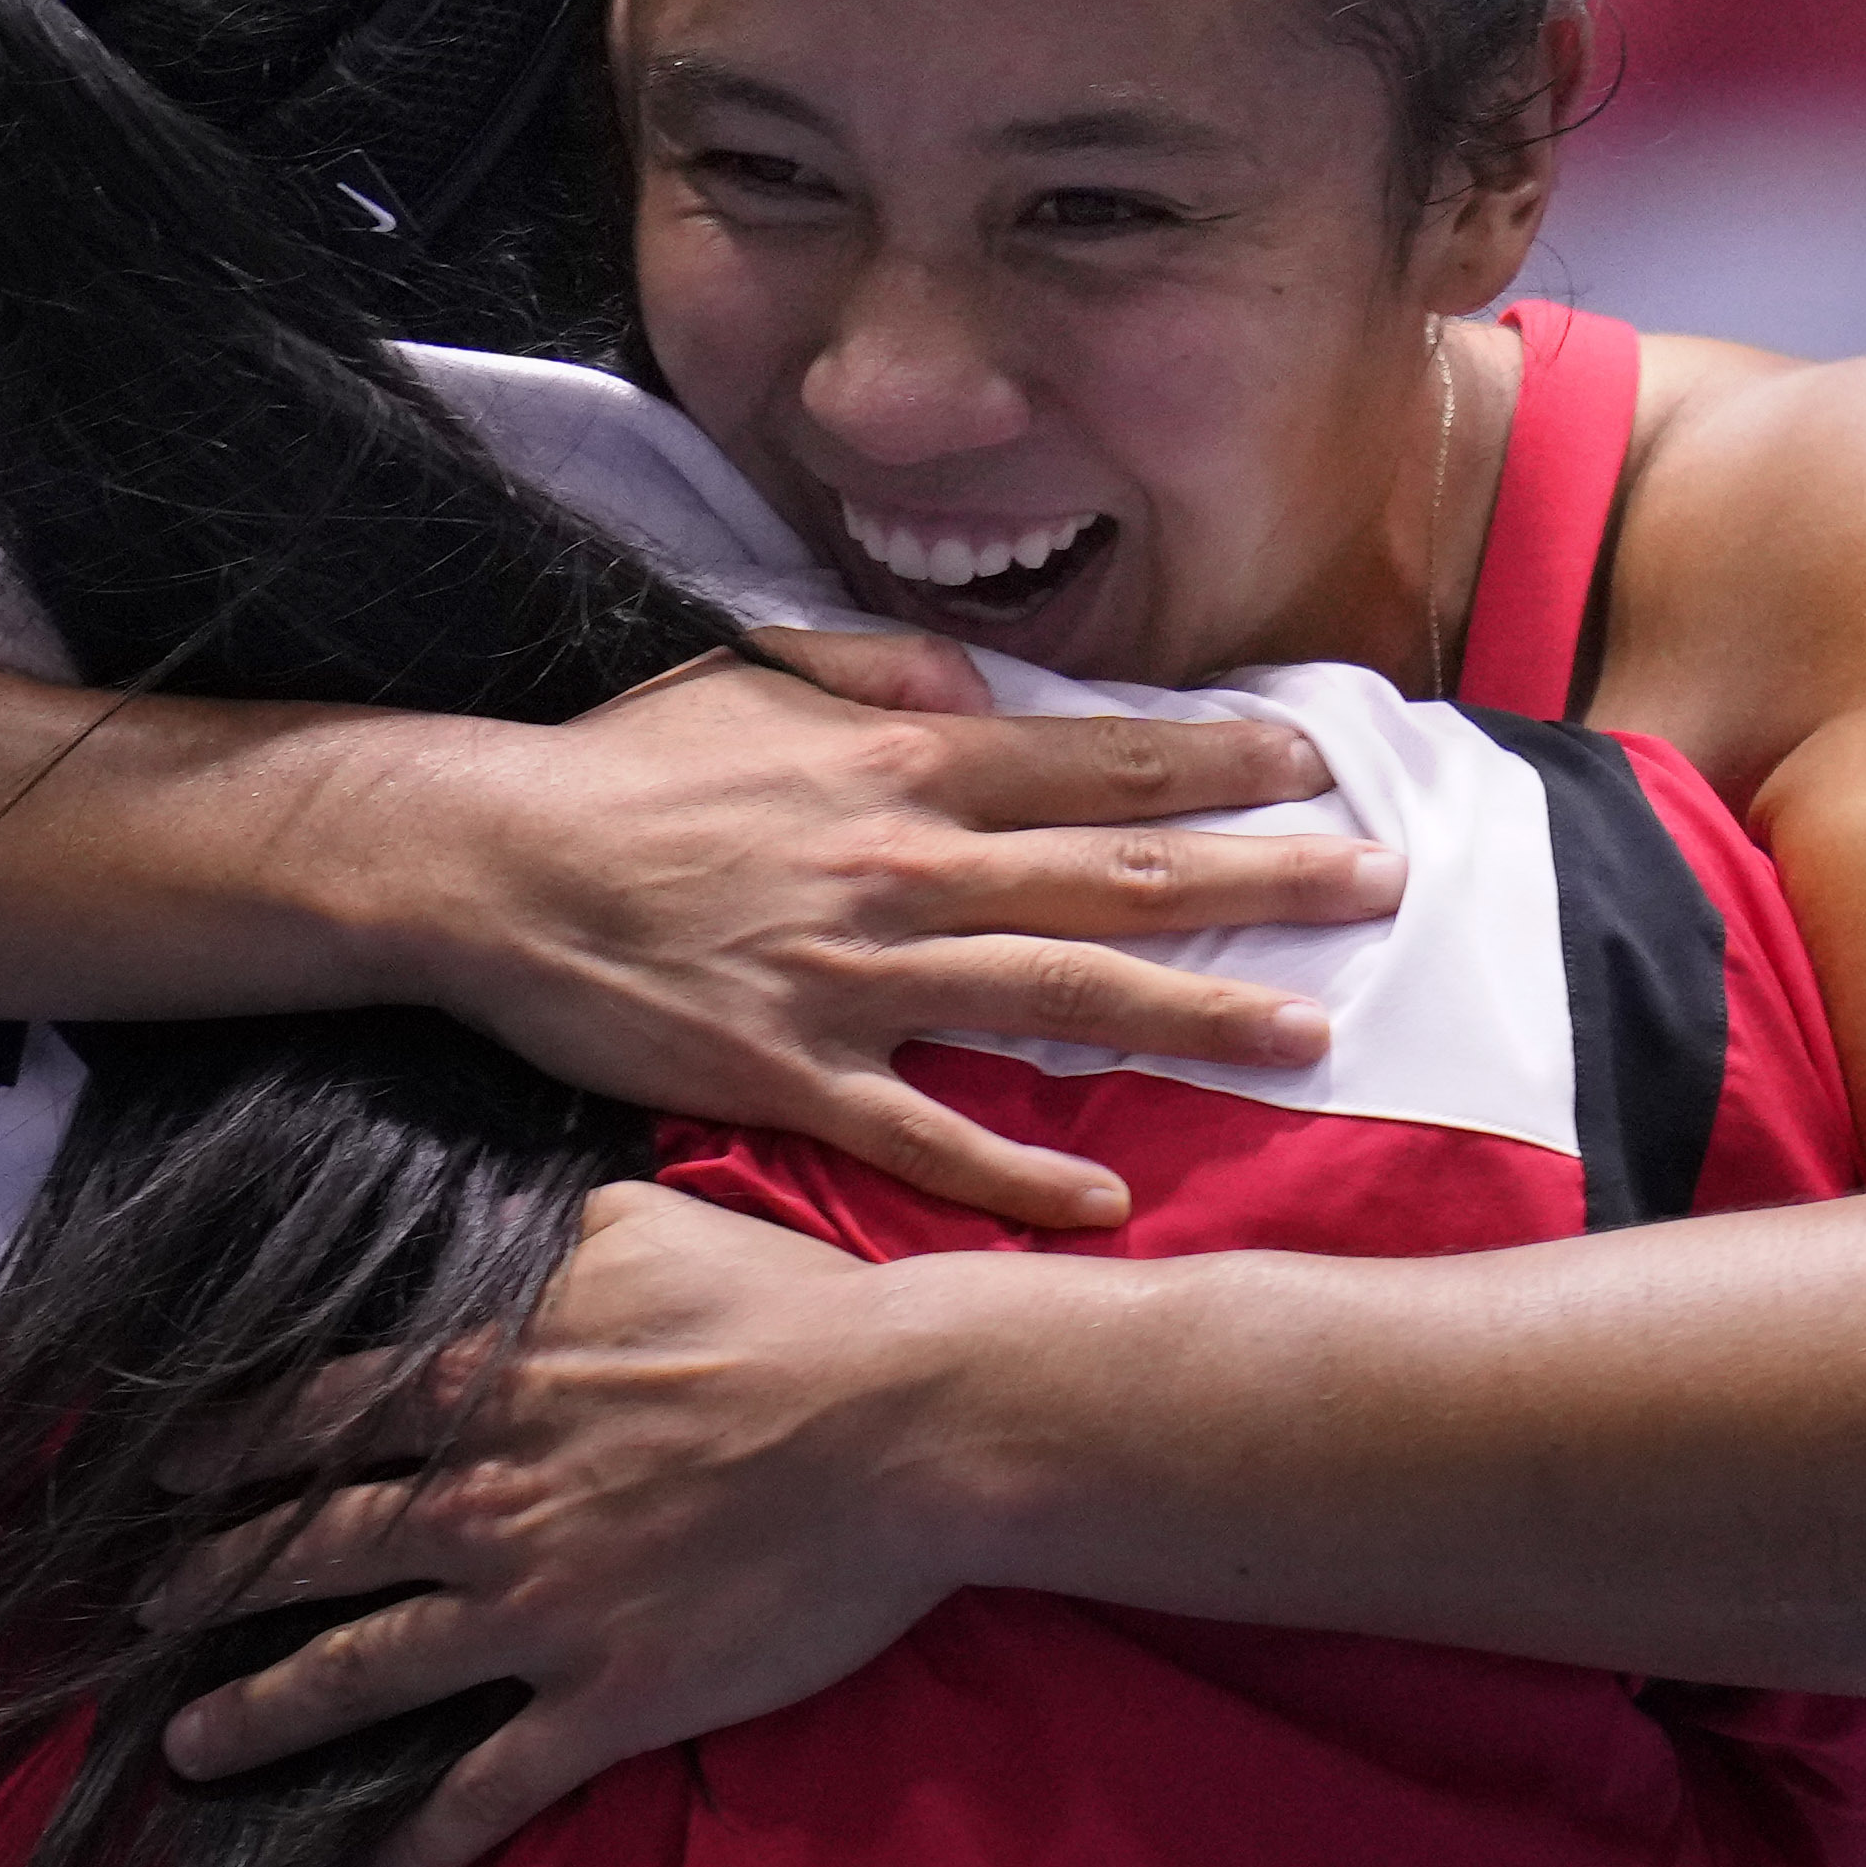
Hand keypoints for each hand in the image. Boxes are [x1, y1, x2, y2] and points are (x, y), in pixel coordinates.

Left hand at [156, 1183, 970, 1866]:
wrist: (905, 1424)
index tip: (164, 1474)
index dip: (227, 1449)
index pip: (313, 1419)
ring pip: (358, 1674)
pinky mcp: (608, 1701)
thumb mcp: (646, 1228)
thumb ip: (548, 1234)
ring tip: (191, 1749)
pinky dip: (412, 1849)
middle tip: (142, 1616)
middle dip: (209, 1585)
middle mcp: (476, 1501)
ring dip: (263, 1714)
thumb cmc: (793, 1314)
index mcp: (480, 1383)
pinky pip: (484, 1791)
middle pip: (306, 1550)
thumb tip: (506, 1215)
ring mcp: (534, 1610)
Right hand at [361, 645, 1402, 1234]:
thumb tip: (981, 675)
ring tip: (1310, 1037)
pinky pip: (929, 1133)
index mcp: (902, 760)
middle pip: (1121, 876)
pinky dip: (1023, 1169)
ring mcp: (855, 974)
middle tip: (1381, 885)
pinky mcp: (791, 1072)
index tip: (1316, 762)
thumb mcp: (752, 672)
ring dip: (1196, 1018)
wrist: (484, 859)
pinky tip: (1110, 1201)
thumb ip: (879, 665)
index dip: (1218, 763)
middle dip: (1266, 881)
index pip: (1097, 761)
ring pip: (1061, 997)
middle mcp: (906, 864)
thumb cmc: (617, 767)